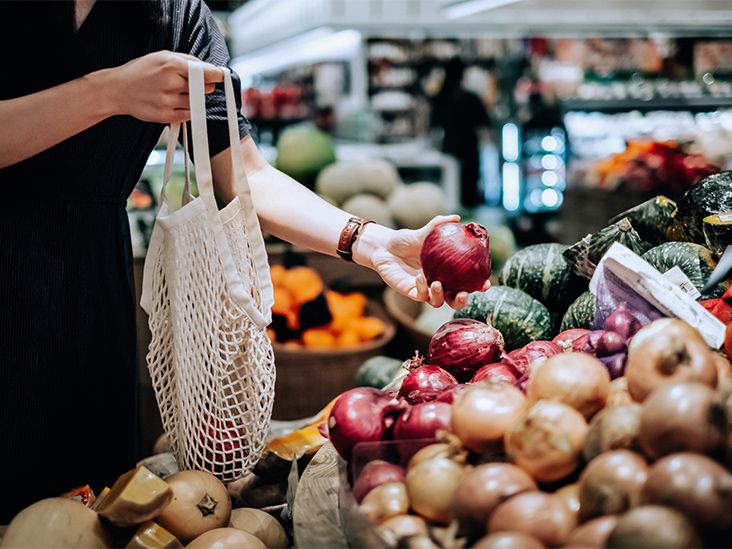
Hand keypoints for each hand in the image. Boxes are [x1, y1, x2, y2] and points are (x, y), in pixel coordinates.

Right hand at [106, 51, 223, 123]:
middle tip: (196, 84)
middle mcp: (171, 83)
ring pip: (197, 102)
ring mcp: (168, 101)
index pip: (204, 72)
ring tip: (179, 92)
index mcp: (171, 65)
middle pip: (204, 88)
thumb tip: (209, 68)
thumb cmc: (141, 71)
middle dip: (204, 86)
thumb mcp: (161, 57)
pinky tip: (176, 102)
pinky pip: (189, 115)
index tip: (222, 76)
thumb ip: (186, 60)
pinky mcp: (166, 116)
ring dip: (195, 98)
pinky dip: (188, 110)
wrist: (117, 90)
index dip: (217, 75)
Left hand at [355, 215, 490, 308]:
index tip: (485, 284)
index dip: (478, 286)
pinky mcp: (410, 292)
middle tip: (463, 294)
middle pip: (455, 300)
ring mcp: (424, 290)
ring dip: (440, 296)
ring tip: (438, 283)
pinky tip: (419, 277)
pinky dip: (422, 288)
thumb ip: (439, 225)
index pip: (467, 282)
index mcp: (446, 272)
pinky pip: (419, 295)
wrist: (385, 247)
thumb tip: (457, 218)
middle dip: (461, 301)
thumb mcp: (424, 232)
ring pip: (438, 302)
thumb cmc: (406, 240)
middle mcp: (438, 283)